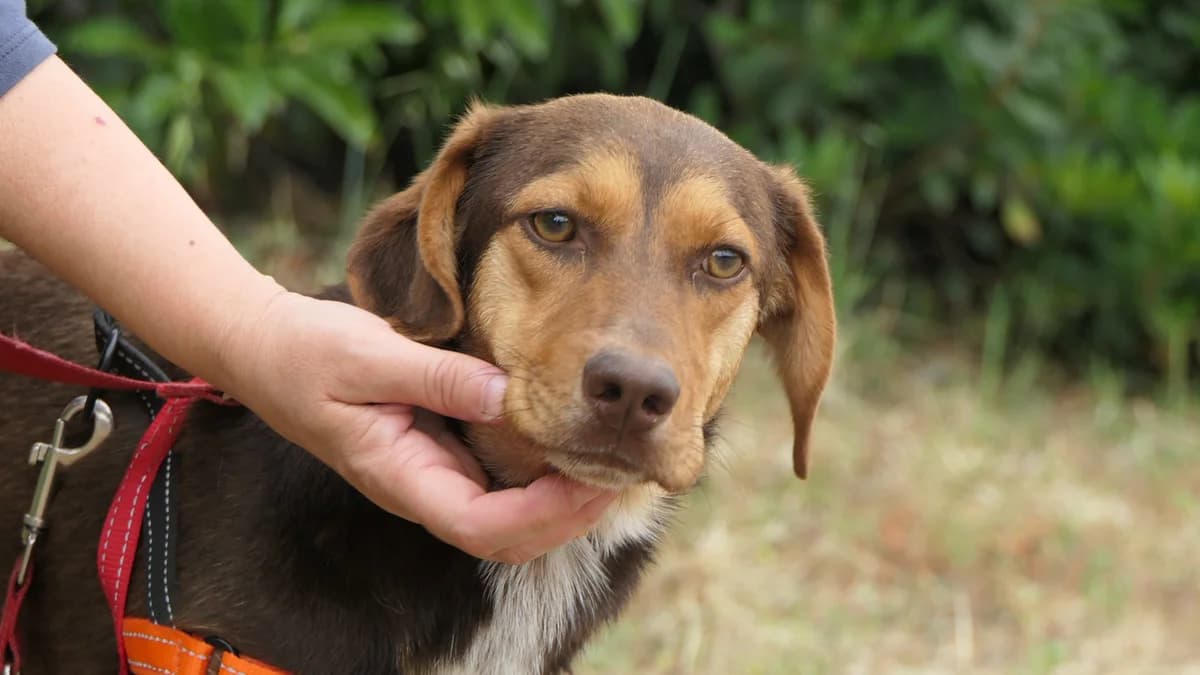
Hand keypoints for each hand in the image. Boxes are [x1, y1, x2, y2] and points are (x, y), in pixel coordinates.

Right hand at [216, 291, 616, 563]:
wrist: (266, 347)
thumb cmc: (307, 351)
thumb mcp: (370, 354)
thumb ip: (438, 378)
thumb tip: (510, 395)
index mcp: (399, 476)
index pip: (479, 528)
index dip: (540, 516)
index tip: (585, 479)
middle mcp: (421, 486)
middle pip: (504, 538)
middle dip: (566, 518)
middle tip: (619, 474)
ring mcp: (432, 473)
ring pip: (507, 518)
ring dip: (561, 504)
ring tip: (608, 463)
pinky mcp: (441, 451)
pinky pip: (499, 484)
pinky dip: (541, 478)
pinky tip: (569, 444)